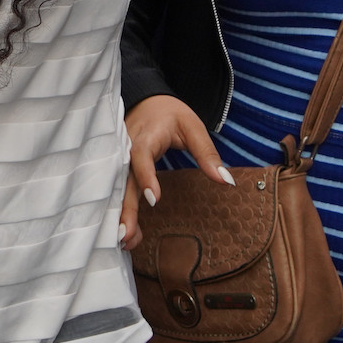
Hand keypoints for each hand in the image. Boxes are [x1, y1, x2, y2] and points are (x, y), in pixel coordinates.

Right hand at [119, 93, 233, 250]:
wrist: (147, 100)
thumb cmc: (171, 114)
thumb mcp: (193, 127)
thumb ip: (207, 154)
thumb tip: (227, 181)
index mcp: (145, 136)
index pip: (141, 155)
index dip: (146, 176)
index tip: (155, 199)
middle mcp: (125, 148)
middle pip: (122, 179)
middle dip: (125, 207)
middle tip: (126, 234)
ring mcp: (117, 158)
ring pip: (115, 188)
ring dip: (120, 214)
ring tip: (125, 241)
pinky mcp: (116, 167)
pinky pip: (115, 190)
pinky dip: (119, 211)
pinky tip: (126, 233)